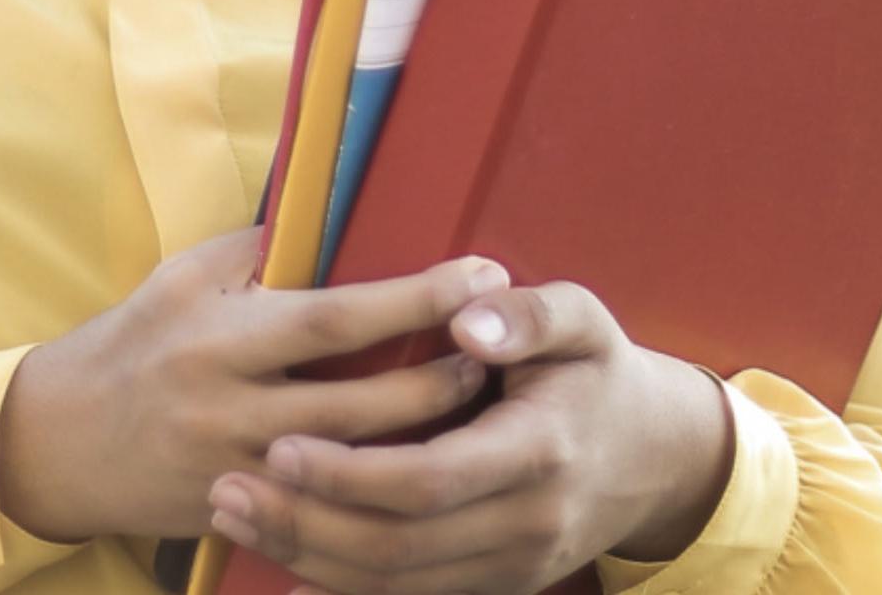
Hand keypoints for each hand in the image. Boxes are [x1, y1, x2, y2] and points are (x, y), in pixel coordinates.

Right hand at [0, 226, 509, 542]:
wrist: (65, 438)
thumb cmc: (137, 337)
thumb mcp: (187, 275)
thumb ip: (261, 250)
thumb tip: (339, 210)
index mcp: (222, 338)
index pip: (336, 318)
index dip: (414, 298)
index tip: (479, 274)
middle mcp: (232, 410)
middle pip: (362, 406)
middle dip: (440, 379)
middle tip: (501, 351)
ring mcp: (238, 475)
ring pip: (356, 469)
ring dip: (425, 440)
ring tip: (483, 406)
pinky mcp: (242, 518)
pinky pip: (327, 514)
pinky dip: (381, 493)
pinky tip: (429, 474)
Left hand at [205, 278, 735, 593]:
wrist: (655, 456)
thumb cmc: (598, 368)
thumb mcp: (582, 319)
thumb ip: (527, 314)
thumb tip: (468, 316)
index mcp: (538, 451)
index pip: (430, 479)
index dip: (351, 473)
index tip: (281, 445)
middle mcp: (525, 526)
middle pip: (399, 546)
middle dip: (306, 523)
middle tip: (226, 487)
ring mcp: (510, 568)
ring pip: (396, 584)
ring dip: (308, 557)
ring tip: (232, 515)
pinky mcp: (495, 585)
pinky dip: (345, 591)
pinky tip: (284, 569)